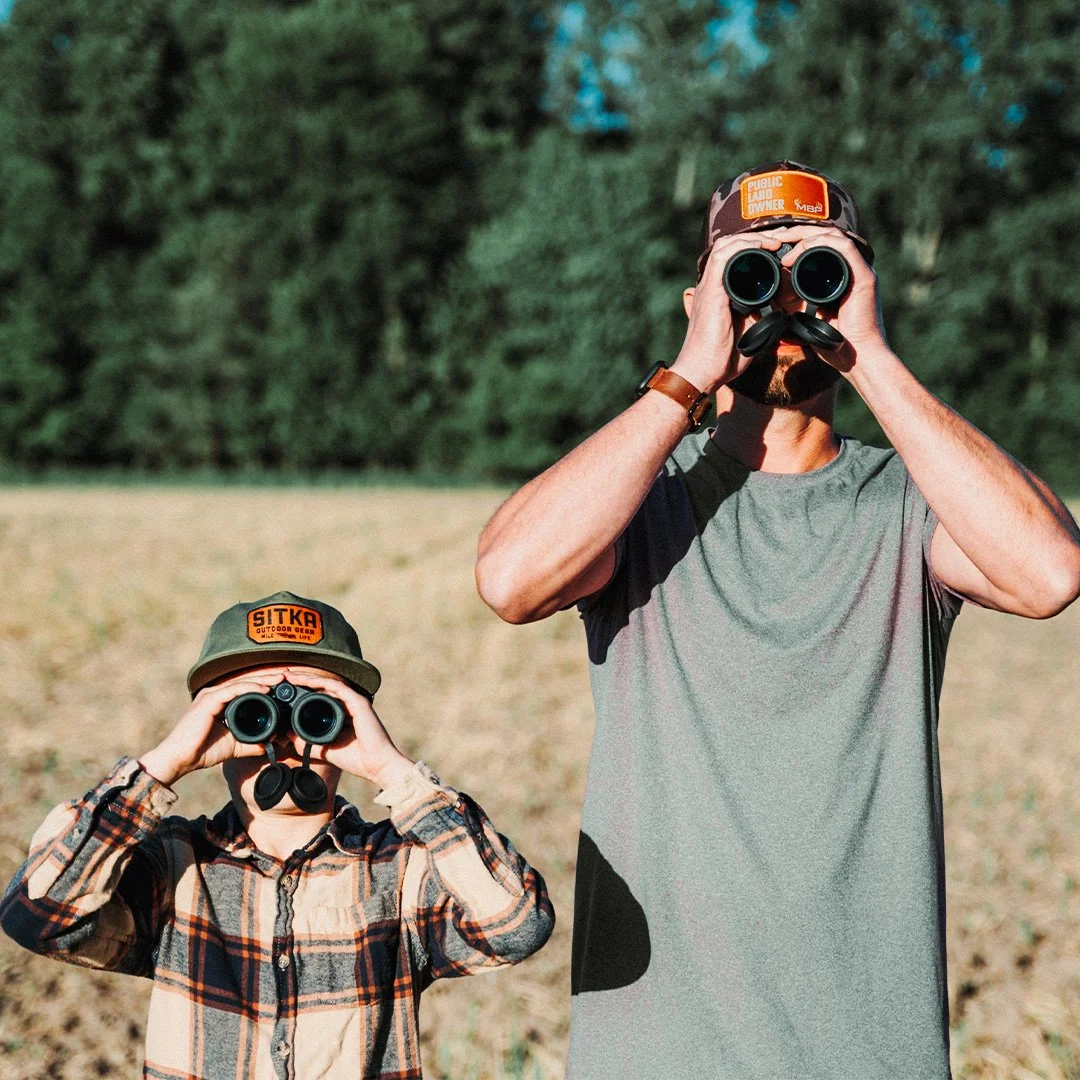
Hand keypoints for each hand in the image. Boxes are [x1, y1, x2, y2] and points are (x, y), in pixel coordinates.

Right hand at [139, 678, 274, 786]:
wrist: (180, 759)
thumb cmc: (203, 752)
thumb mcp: (234, 746)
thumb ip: (252, 743)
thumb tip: (270, 745)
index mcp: (220, 701)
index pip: (247, 688)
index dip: (267, 685)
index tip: (286, 686)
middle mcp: (215, 694)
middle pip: (247, 681)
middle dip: (269, 678)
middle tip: (289, 675)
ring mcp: (211, 695)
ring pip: (243, 682)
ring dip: (264, 679)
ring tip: (281, 679)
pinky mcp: (209, 700)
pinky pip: (234, 690)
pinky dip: (251, 688)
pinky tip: (265, 689)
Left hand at [272, 668, 414, 788]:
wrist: (376, 766)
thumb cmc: (356, 760)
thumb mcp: (324, 750)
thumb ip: (307, 742)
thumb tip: (287, 734)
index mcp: (342, 715)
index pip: (319, 699)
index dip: (302, 692)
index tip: (284, 690)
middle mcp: (348, 705)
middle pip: (321, 688)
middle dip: (301, 681)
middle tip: (283, 676)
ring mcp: (354, 702)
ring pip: (327, 685)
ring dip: (307, 678)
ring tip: (289, 675)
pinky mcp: (358, 702)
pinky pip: (336, 687)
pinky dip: (320, 682)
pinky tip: (305, 680)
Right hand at [670, 232, 792, 393]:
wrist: (703, 373)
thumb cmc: (722, 358)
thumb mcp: (749, 330)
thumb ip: (759, 314)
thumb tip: (779, 306)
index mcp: (719, 292)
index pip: (734, 257)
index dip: (756, 246)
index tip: (781, 247)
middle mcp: (711, 285)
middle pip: (731, 245)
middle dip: (758, 237)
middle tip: (783, 237)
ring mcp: (708, 287)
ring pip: (726, 246)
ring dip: (753, 238)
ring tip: (776, 241)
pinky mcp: (710, 293)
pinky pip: (723, 258)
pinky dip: (743, 247)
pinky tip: (763, 248)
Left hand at [772, 224, 889, 369]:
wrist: (857, 359)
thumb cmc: (835, 344)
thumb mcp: (808, 317)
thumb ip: (797, 303)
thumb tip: (775, 294)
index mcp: (841, 274)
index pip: (819, 245)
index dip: (796, 240)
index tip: (773, 245)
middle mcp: (852, 268)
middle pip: (825, 236)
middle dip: (797, 232)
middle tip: (774, 237)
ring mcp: (860, 271)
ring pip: (834, 237)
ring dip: (806, 236)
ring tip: (783, 245)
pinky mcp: (865, 278)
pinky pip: (844, 248)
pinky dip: (821, 245)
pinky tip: (800, 252)